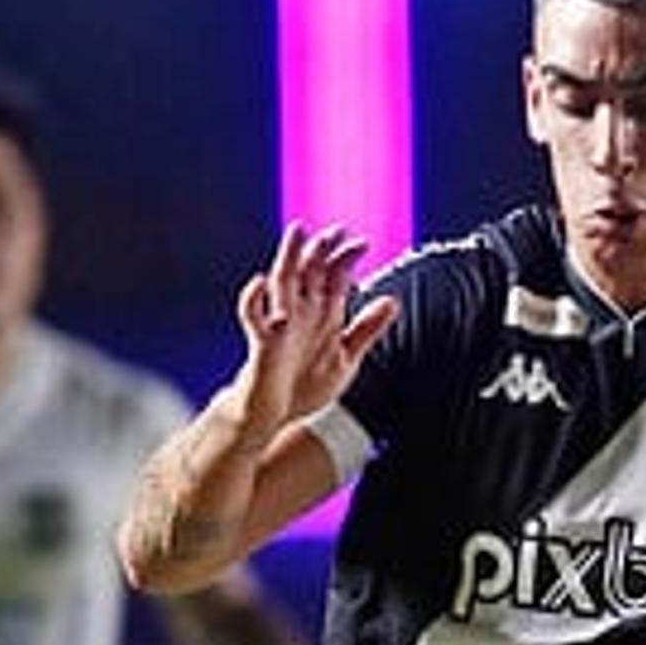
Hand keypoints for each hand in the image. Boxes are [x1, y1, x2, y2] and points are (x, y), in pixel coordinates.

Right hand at [230, 222, 397, 430]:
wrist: (274, 414)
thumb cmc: (304, 384)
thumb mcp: (345, 356)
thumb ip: (366, 329)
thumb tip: (392, 301)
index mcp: (320, 314)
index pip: (332, 275)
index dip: (345, 257)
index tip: (362, 243)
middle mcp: (300, 312)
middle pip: (308, 270)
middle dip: (321, 248)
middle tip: (334, 230)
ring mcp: (279, 325)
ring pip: (281, 282)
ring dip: (288, 256)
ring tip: (297, 234)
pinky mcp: (262, 344)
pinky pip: (254, 319)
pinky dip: (253, 300)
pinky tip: (258, 282)